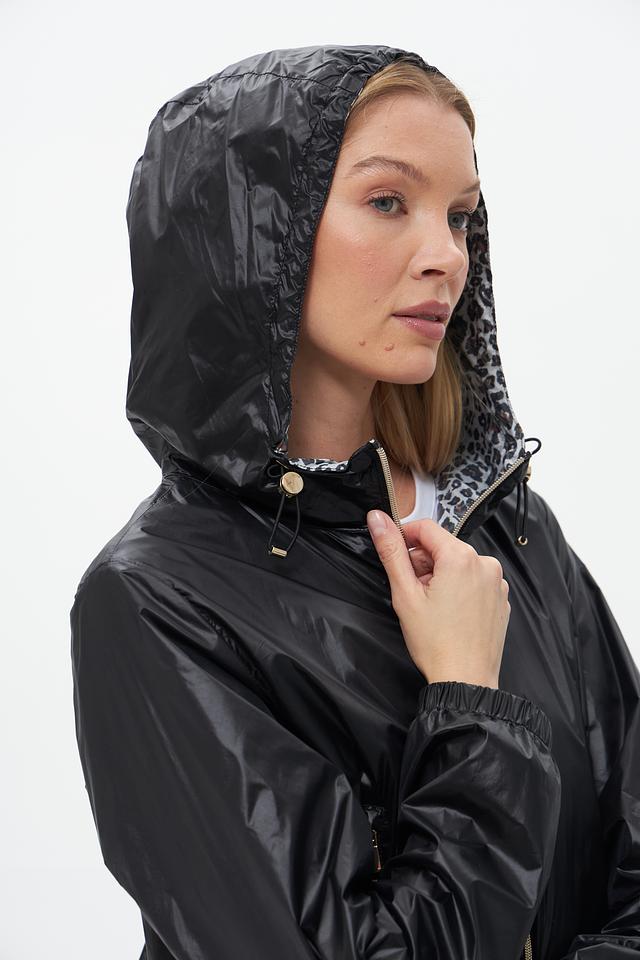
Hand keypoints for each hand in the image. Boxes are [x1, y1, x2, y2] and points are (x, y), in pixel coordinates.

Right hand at [366, 510, 509, 687]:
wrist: (465, 681)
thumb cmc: (435, 643)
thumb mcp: (405, 594)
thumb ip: (391, 551)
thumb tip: (377, 520)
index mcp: (461, 557)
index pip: (425, 528)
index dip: (404, 538)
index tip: (394, 557)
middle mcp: (484, 563)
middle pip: (443, 546)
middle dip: (422, 563)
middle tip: (412, 592)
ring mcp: (496, 582)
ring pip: (458, 564)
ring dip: (440, 576)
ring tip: (430, 606)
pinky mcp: (500, 598)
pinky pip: (474, 580)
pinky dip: (458, 588)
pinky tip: (449, 613)